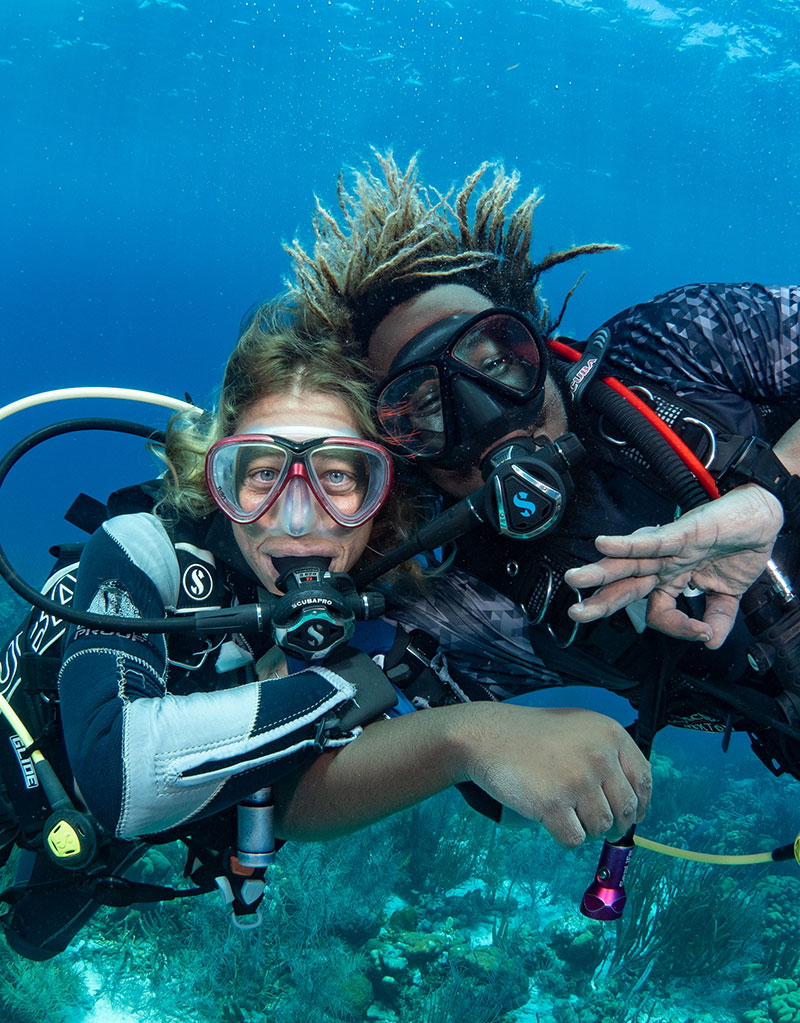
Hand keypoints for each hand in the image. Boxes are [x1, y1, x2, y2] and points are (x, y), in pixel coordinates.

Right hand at [459, 704, 650, 847]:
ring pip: (601, 828)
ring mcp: (577, 779)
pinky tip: (550, 821)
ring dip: (585, 830)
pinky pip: (574, 839)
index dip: (641, 804)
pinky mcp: (553, 803)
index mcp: (610, 733)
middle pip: (626, 810)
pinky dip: (564, 838)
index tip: (633, 816)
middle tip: (592, 821)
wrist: (488, 736)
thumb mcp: (580, 729)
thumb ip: (610, 756)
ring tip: (565, 814)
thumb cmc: (533, 736)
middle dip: (613, 823)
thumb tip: (636, 805)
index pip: (643, 780)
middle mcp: (599, 755)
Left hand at [563, 484, 782, 648]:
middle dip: (599, 601)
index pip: (658, 612)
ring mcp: (669, 548)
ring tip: (574, 579)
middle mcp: (663, 565)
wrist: (763, 516)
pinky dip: (627, 543)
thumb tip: (711, 643)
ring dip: (599, 570)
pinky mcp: (681, 531)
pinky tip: (604, 544)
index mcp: (671, 580)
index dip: (677, 628)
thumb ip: (718, 618)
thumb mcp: (729, 593)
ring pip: (627, 561)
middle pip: (624, 585)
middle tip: (575, 613)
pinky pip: (651, 539)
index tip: (702, 633)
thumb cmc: (740, 547)